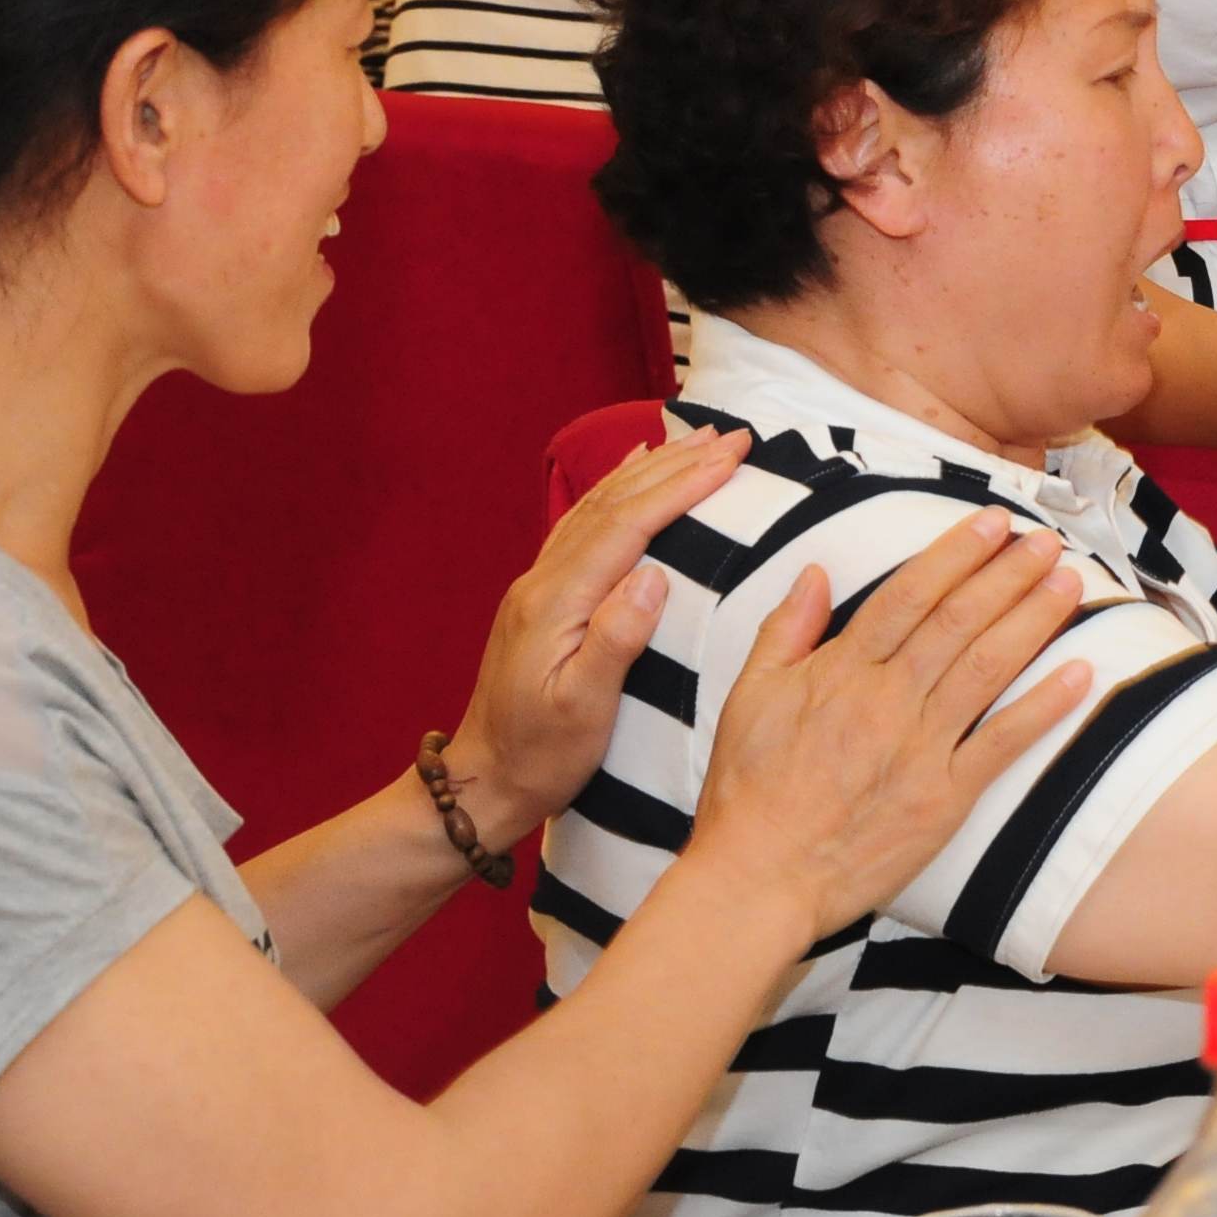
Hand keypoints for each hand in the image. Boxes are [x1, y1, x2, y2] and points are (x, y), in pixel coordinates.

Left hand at [442, 417, 751, 844]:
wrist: (483, 780)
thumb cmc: (541, 755)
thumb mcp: (583, 710)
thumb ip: (616, 639)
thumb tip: (655, 575)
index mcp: (557, 603)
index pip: (628, 526)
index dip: (682, 487)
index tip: (731, 459)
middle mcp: (543, 581)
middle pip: (615, 503)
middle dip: (677, 465)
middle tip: (734, 436)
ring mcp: (539, 585)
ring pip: (598, 506)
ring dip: (651, 469)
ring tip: (696, 440)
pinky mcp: (542, 597)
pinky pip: (585, 522)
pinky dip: (617, 489)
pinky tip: (631, 472)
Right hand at [691, 509, 1093, 937]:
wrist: (760, 877)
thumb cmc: (749, 789)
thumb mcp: (749, 696)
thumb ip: (786, 630)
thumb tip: (817, 571)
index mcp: (842, 671)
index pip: (910, 595)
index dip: (956, 553)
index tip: (993, 522)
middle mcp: (887, 701)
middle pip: (959, 621)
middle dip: (1008, 573)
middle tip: (1046, 539)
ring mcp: (920, 749)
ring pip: (988, 668)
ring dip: (1034, 620)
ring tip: (1070, 582)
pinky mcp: (944, 799)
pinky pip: (1002, 743)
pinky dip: (1045, 707)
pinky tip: (1081, 672)